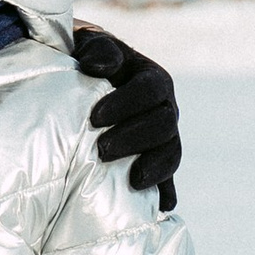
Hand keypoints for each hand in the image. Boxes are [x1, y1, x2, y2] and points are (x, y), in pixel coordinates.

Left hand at [69, 26, 179, 214]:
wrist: (83, 81)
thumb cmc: (84, 61)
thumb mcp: (89, 46)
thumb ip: (97, 49)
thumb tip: (95, 65)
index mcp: (151, 79)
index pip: (151, 90)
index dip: (128, 103)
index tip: (95, 118)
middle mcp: (163, 109)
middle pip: (164, 124)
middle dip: (135, 139)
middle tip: (102, 151)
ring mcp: (162, 138)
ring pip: (171, 153)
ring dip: (155, 168)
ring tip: (133, 182)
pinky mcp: (153, 162)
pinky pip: (167, 179)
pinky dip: (165, 193)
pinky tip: (160, 208)